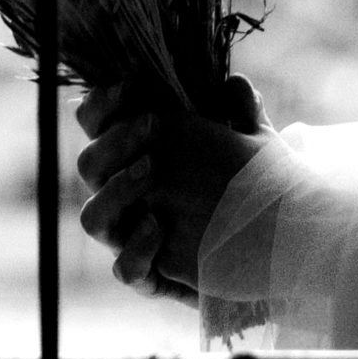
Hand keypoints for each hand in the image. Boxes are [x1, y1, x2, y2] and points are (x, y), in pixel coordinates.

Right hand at [76, 76, 262, 299]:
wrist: (269, 254)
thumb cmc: (248, 190)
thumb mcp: (252, 149)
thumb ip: (241, 116)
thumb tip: (235, 82)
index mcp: (136, 156)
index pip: (96, 125)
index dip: (101, 103)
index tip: (130, 84)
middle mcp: (124, 196)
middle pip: (89, 164)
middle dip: (114, 141)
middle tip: (153, 123)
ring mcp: (131, 237)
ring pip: (93, 218)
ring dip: (116, 191)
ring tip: (151, 169)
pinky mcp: (149, 276)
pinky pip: (124, 268)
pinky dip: (136, 247)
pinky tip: (159, 226)